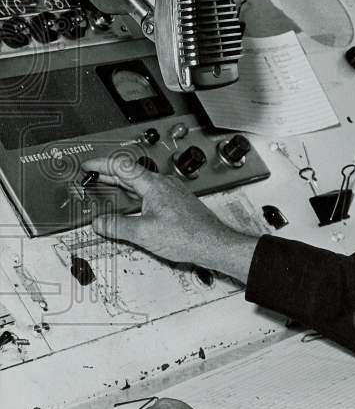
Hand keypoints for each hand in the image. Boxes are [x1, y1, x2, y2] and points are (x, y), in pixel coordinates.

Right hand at [81, 155, 242, 268]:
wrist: (212, 243)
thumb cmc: (188, 235)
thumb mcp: (143, 233)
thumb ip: (117, 226)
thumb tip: (99, 223)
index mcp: (154, 185)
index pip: (122, 167)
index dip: (102, 165)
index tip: (88, 166)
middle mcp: (164, 184)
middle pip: (131, 173)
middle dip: (108, 173)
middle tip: (91, 175)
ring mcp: (171, 192)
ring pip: (141, 183)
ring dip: (122, 184)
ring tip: (106, 185)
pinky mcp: (176, 202)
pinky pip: (150, 192)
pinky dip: (135, 194)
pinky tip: (131, 203)